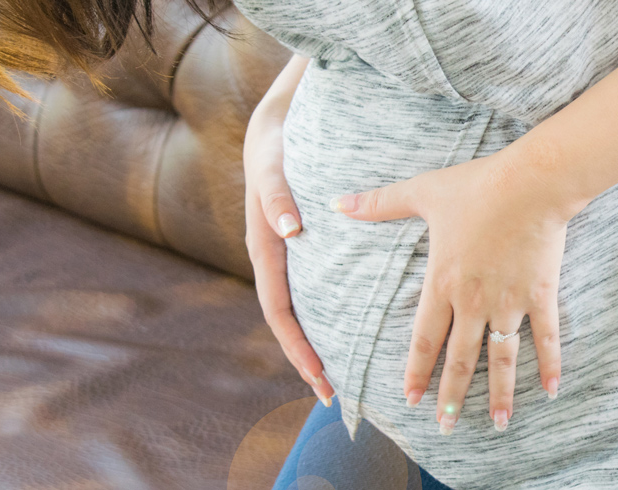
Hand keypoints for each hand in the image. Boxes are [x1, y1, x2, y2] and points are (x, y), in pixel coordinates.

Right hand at [243, 95, 335, 406]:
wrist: (271, 129)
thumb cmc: (274, 149)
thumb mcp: (272, 169)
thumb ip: (276, 198)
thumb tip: (290, 231)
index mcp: (265, 251)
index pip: (280, 311)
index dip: (296, 346)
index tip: (318, 373)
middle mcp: (276, 260)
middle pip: (291, 323)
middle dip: (308, 361)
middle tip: (333, 396)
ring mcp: (289, 258)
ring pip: (302, 311)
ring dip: (319, 345)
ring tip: (341, 379)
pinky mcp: (304, 251)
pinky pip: (314, 291)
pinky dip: (329, 316)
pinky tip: (351, 331)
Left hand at [330, 141, 582, 434]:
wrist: (533, 182)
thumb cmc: (478, 185)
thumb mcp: (423, 192)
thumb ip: (380, 203)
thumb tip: (339, 202)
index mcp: (443, 283)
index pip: (424, 340)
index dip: (417, 372)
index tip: (411, 399)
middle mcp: (475, 302)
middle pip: (461, 360)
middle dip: (452, 397)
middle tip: (447, 427)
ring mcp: (510, 302)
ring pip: (502, 359)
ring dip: (500, 394)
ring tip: (500, 423)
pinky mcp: (540, 295)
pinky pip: (545, 338)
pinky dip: (549, 365)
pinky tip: (550, 391)